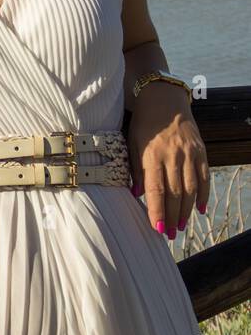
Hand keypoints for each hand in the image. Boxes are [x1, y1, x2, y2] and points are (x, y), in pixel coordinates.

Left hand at [127, 83, 208, 239]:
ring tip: (182, 227)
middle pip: (175, 193)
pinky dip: (203, 195)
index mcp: (152, 156)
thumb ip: (134, 170)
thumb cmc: (143, 125)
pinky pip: (204, 177)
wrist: (165, 100)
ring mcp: (189, 154)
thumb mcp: (130, 144)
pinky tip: (200, 210)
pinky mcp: (201, 151)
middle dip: (172, 217)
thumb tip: (136, 195)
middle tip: (170, 234)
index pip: (156, 190)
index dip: (157, 211)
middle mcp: (172, 156)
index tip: (157, 229)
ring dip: (187, 211)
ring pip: (190, 188)